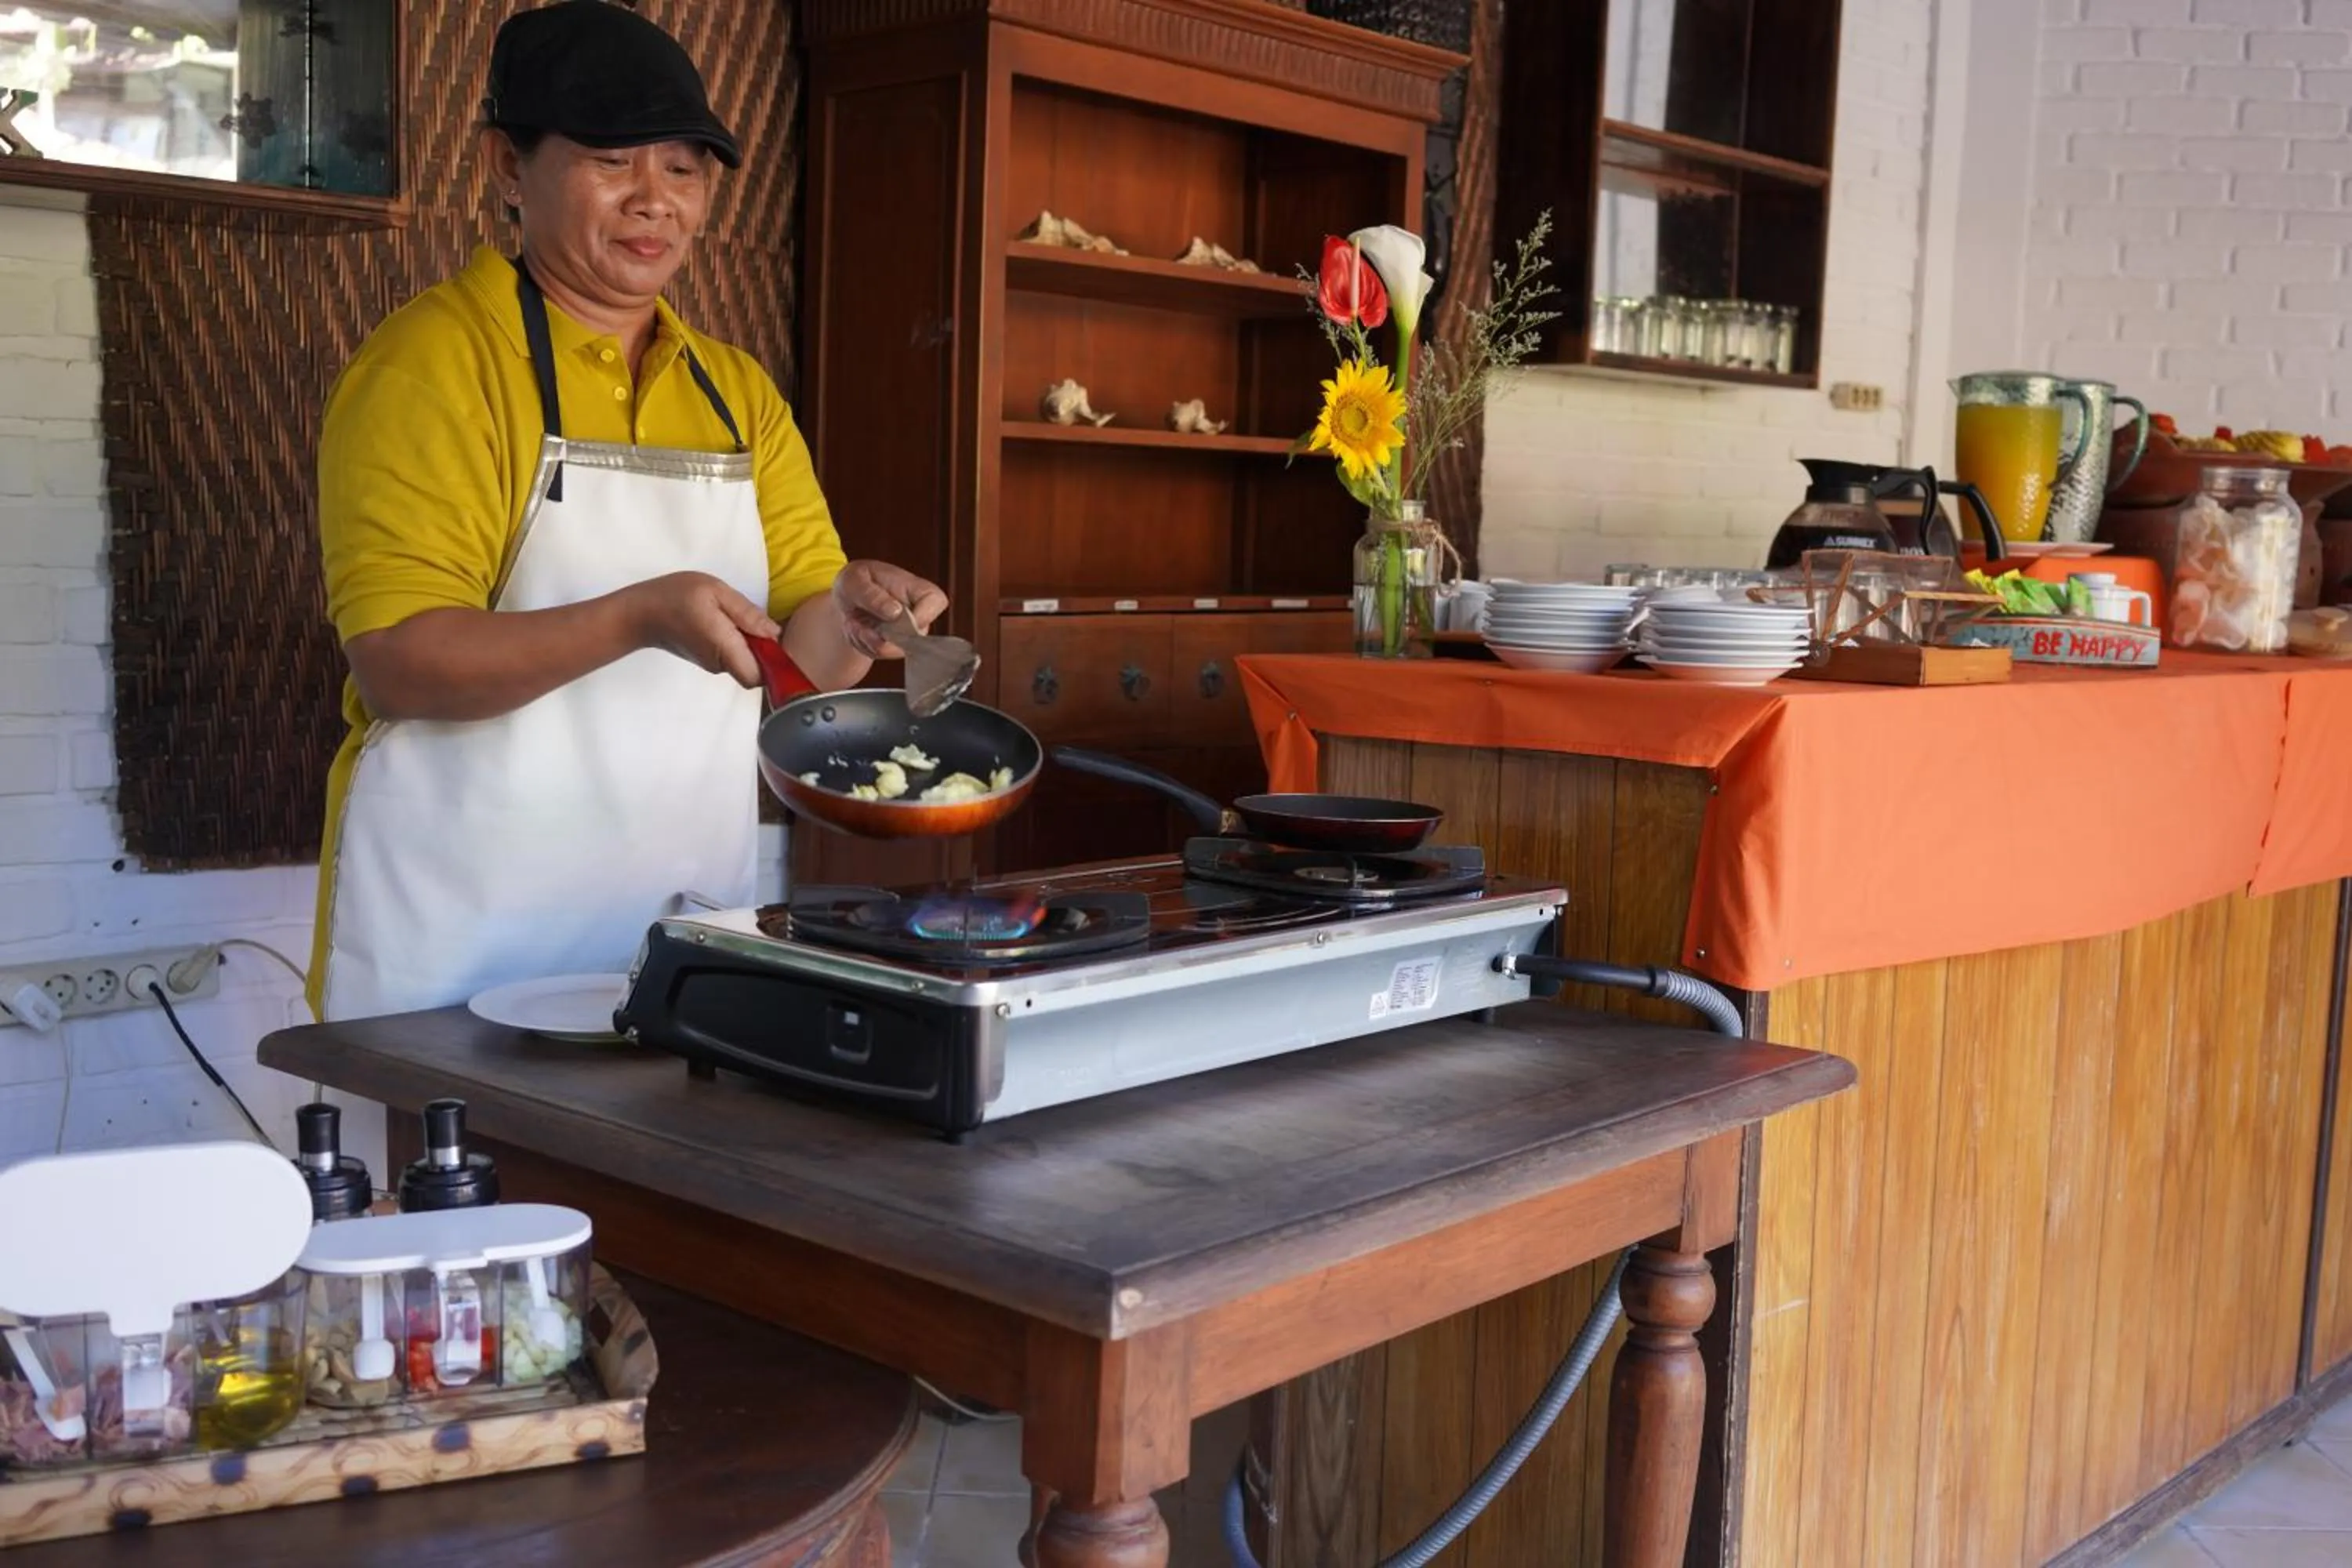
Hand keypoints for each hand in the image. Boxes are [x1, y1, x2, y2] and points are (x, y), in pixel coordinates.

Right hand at [620, 572, 779, 687]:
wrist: (640, 613)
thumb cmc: (675, 597)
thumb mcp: (716, 592)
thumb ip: (747, 613)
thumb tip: (775, 633)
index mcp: (725, 648)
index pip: (760, 676)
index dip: (774, 661)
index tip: (773, 637)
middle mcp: (720, 664)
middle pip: (756, 669)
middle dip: (765, 649)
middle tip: (754, 620)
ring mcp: (712, 665)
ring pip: (745, 662)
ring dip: (750, 643)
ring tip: (736, 616)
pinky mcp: (707, 660)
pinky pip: (732, 656)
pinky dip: (737, 642)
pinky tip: (726, 621)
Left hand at [831, 560, 949, 659]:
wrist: (846, 598)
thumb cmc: (856, 581)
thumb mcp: (855, 580)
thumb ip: (873, 595)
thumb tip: (895, 612)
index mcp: (915, 588)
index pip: (936, 601)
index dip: (922, 614)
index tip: (894, 615)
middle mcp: (917, 613)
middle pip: (915, 636)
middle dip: (880, 634)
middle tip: (858, 623)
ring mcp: (908, 633)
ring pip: (893, 649)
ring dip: (867, 640)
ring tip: (853, 623)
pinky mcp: (896, 647)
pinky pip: (880, 654)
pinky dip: (863, 645)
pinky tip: (857, 630)